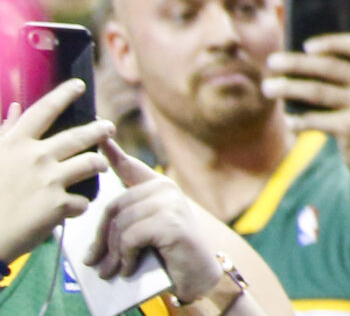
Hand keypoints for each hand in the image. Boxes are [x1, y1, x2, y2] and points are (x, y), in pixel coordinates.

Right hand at [0, 81, 110, 264]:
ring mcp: (48, 180)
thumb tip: (14, 108)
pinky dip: (80, 205)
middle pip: (79, 136)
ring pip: (90, 163)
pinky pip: (82, 200)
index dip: (63, 94)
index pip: (44, 110)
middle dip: (100, 130)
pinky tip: (74, 208)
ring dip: (98, 165)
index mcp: (15, 144)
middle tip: (110, 128)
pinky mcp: (57, 205)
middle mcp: (35, 157)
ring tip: (100, 167)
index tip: (79, 85)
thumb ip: (5, 134)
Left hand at [84, 142, 223, 301]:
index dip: (111, 151)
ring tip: (111, 271)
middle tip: (93, 262)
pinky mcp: (171, 221)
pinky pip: (131, 237)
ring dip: (112, 253)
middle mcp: (165, 188)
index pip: (129, 165)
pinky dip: (125, 257)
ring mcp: (170, 202)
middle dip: (100, 238)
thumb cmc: (167, 253)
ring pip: (120, 223)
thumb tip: (94, 234)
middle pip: (114, 206)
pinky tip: (128, 268)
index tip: (100, 134)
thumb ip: (126, 221)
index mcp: (158, 187)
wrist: (198, 273)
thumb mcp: (143, 233)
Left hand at [263, 35, 349, 191]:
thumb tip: (304, 63)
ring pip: (316, 91)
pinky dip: (298, 120)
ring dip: (287, 88)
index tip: (306, 46)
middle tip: (272, 61)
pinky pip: (316, 120)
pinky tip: (289, 121)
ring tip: (268, 88)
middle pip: (329, 66)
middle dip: (296, 62)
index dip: (330, 42)